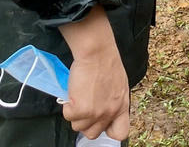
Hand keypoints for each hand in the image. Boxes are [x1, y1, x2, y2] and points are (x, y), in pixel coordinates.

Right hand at [59, 6, 129, 141]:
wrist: (97, 53)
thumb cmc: (106, 64)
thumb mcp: (118, 86)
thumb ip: (112, 102)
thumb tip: (102, 110)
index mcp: (121, 106)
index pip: (120, 133)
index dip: (108, 130)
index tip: (100, 121)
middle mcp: (110, 113)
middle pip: (93, 134)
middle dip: (85, 121)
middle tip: (83, 105)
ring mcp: (96, 113)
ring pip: (78, 126)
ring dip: (75, 114)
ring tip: (78, 96)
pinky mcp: (81, 109)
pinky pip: (68, 117)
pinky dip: (67, 106)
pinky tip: (72, 94)